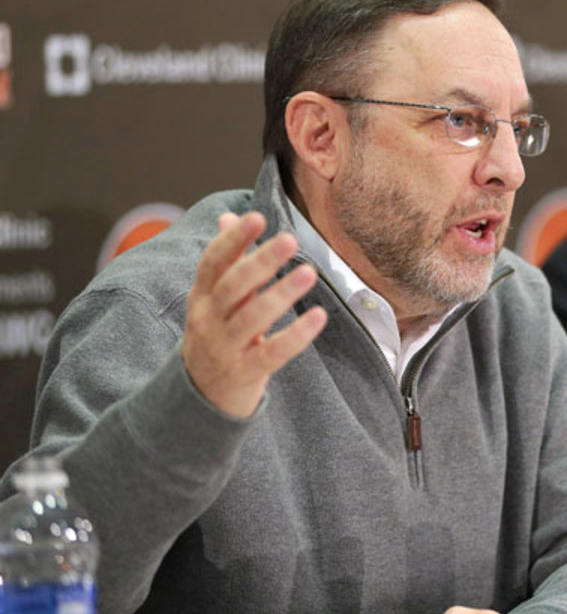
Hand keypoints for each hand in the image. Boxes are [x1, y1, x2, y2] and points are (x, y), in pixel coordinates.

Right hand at [181, 211, 327, 417]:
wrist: (200, 397)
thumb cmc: (216, 336)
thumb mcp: (212, 300)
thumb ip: (226, 262)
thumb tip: (229, 216)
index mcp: (201, 297)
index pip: (213, 262)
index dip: (233, 239)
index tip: (258, 217)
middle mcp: (208, 320)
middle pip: (232, 286)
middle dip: (260, 261)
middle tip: (290, 239)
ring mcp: (225, 348)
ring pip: (252, 317)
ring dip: (281, 293)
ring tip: (309, 272)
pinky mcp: (245, 372)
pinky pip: (272, 353)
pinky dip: (296, 335)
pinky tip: (320, 317)